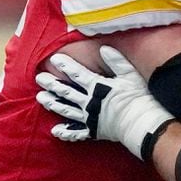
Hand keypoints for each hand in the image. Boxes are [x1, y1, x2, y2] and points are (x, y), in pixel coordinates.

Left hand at [36, 46, 173, 159]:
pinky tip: (55, 130)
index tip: (54, 60)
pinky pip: (76, 132)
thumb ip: (116, 61)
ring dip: (53, 103)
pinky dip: (65, 132)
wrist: (142, 124)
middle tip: (39, 79)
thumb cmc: (138, 98)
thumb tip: (104, 48)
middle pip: (66, 92)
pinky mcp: (93, 131)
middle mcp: (89, 103)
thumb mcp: (130, 75)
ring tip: (41, 98)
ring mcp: (89, 118)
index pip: (77, 74)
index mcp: (97, 87)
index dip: (65, 66)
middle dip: (52, 84)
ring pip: (66, 110)